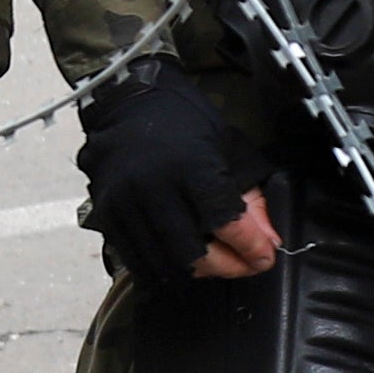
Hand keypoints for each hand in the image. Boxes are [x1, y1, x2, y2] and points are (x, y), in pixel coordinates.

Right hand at [77, 64, 273, 281]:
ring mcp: (126, 204)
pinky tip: (181, 262)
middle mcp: (154, 187)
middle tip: (244, 264)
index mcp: (189, 165)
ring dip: (198, 272)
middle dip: (228, 267)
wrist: (127, 100)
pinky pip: (136, 260)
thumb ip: (250, 195)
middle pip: (194, 254)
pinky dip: (163, 269)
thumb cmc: (181, 120)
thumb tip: (267, 240)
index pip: (225, 222)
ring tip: (216, 262)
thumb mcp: (227, 147)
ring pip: (165, 264)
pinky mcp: (107, 215)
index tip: (264, 256)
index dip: (251, 247)